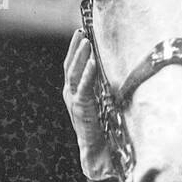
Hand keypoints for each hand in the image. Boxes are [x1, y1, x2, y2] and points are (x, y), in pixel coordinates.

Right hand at [63, 29, 114, 181]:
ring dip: (79, 55)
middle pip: (69, 65)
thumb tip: (111, 74)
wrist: (96, 150)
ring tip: (85, 41)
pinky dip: (87, 73)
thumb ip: (102, 88)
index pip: (72, 66)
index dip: (76, 50)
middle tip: (80, 31)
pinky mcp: (80, 108)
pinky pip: (83, 86)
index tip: (81, 34)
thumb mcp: (101, 103)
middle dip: (75, 47)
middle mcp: (70, 94)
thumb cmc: (100, 128)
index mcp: (74, 92)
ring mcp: (74, 101)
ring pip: (73, 72)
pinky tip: (91, 61)